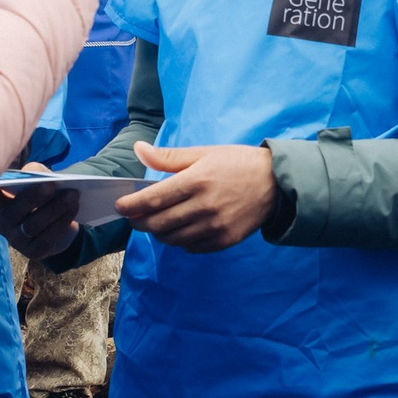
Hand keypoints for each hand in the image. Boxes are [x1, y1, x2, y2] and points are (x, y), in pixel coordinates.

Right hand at [0, 163, 80, 260]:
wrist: (58, 226)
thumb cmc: (43, 197)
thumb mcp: (38, 180)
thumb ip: (34, 171)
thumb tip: (36, 173)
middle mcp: (2, 223)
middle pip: (16, 211)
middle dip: (34, 197)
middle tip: (52, 184)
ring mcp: (16, 240)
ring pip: (33, 226)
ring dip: (55, 208)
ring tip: (73, 195)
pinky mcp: (32, 252)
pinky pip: (46, 238)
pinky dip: (62, 222)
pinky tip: (73, 208)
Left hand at [114, 142, 276, 251]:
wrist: (276, 183)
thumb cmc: (237, 163)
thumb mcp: (203, 153)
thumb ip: (168, 157)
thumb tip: (139, 150)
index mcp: (197, 180)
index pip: (153, 199)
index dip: (131, 206)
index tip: (120, 206)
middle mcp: (205, 205)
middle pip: (159, 224)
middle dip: (140, 222)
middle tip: (134, 217)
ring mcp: (215, 226)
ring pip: (173, 239)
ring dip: (159, 233)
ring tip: (157, 223)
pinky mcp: (225, 240)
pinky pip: (191, 247)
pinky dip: (180, 241)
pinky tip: (181, 230)